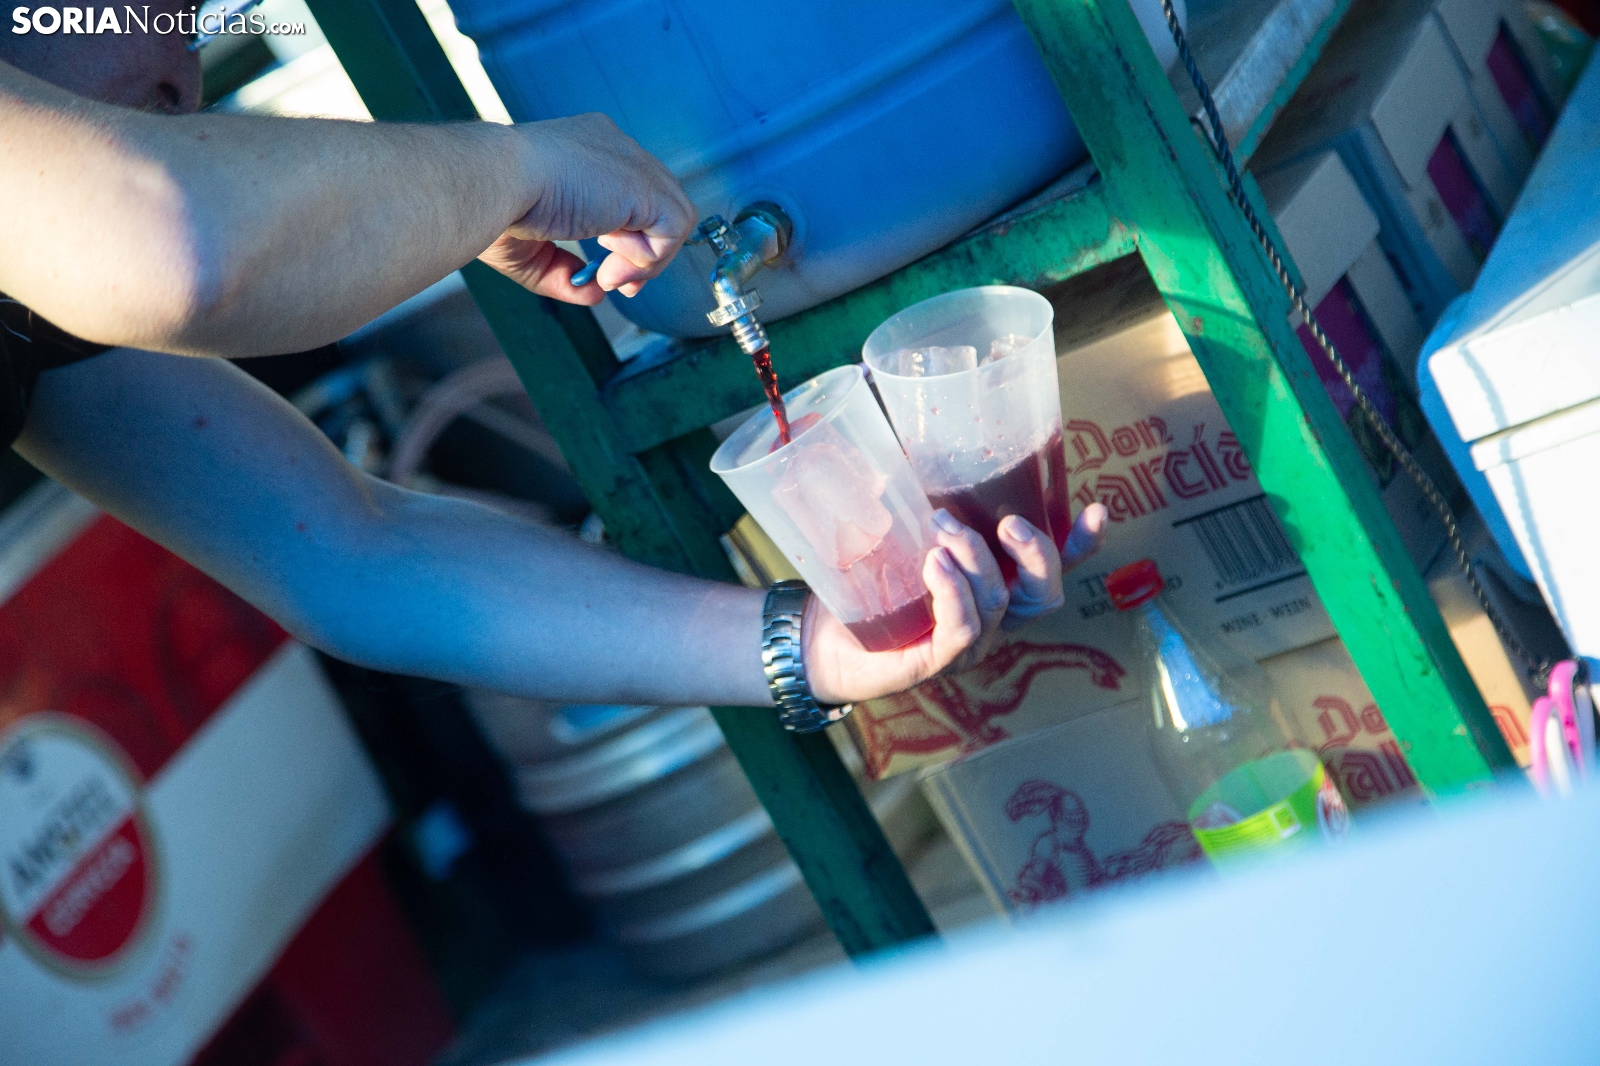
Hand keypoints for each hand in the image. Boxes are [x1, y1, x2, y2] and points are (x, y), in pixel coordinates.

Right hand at [479, 113, 695, 304]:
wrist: (490, 181)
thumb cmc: (494, 206)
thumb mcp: (529, 250)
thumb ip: (563, 271)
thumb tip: (594, 293)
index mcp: (584, 153)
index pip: (627, 195)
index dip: (625, 240)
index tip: (604, 273)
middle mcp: (612, 150)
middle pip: (654, 206)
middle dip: (642, 254)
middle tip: (613, 282)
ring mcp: (631, 163)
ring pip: (670, 217)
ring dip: (645, 259)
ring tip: (608, 274)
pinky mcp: (644, 185)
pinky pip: (674, 226)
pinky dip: (650, 255)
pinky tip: (612, 257)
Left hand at [801, 504, 1108, 704]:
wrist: (818, 638)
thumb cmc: (861, 580)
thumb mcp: (892, 525)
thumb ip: (906, 482)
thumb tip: (890, 409)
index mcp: (995, 584)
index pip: (1053, 568)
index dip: (1082, 545)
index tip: (1096, 509)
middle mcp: (990, 617)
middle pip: (1042, 593)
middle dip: (1036, 553)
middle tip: (1008, 523)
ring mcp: (967, 643)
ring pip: (998, 603)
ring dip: (977, 559)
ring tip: (942, 527)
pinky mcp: (934, 663)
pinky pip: (963, 630)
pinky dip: (956, 594)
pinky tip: (937, 567)